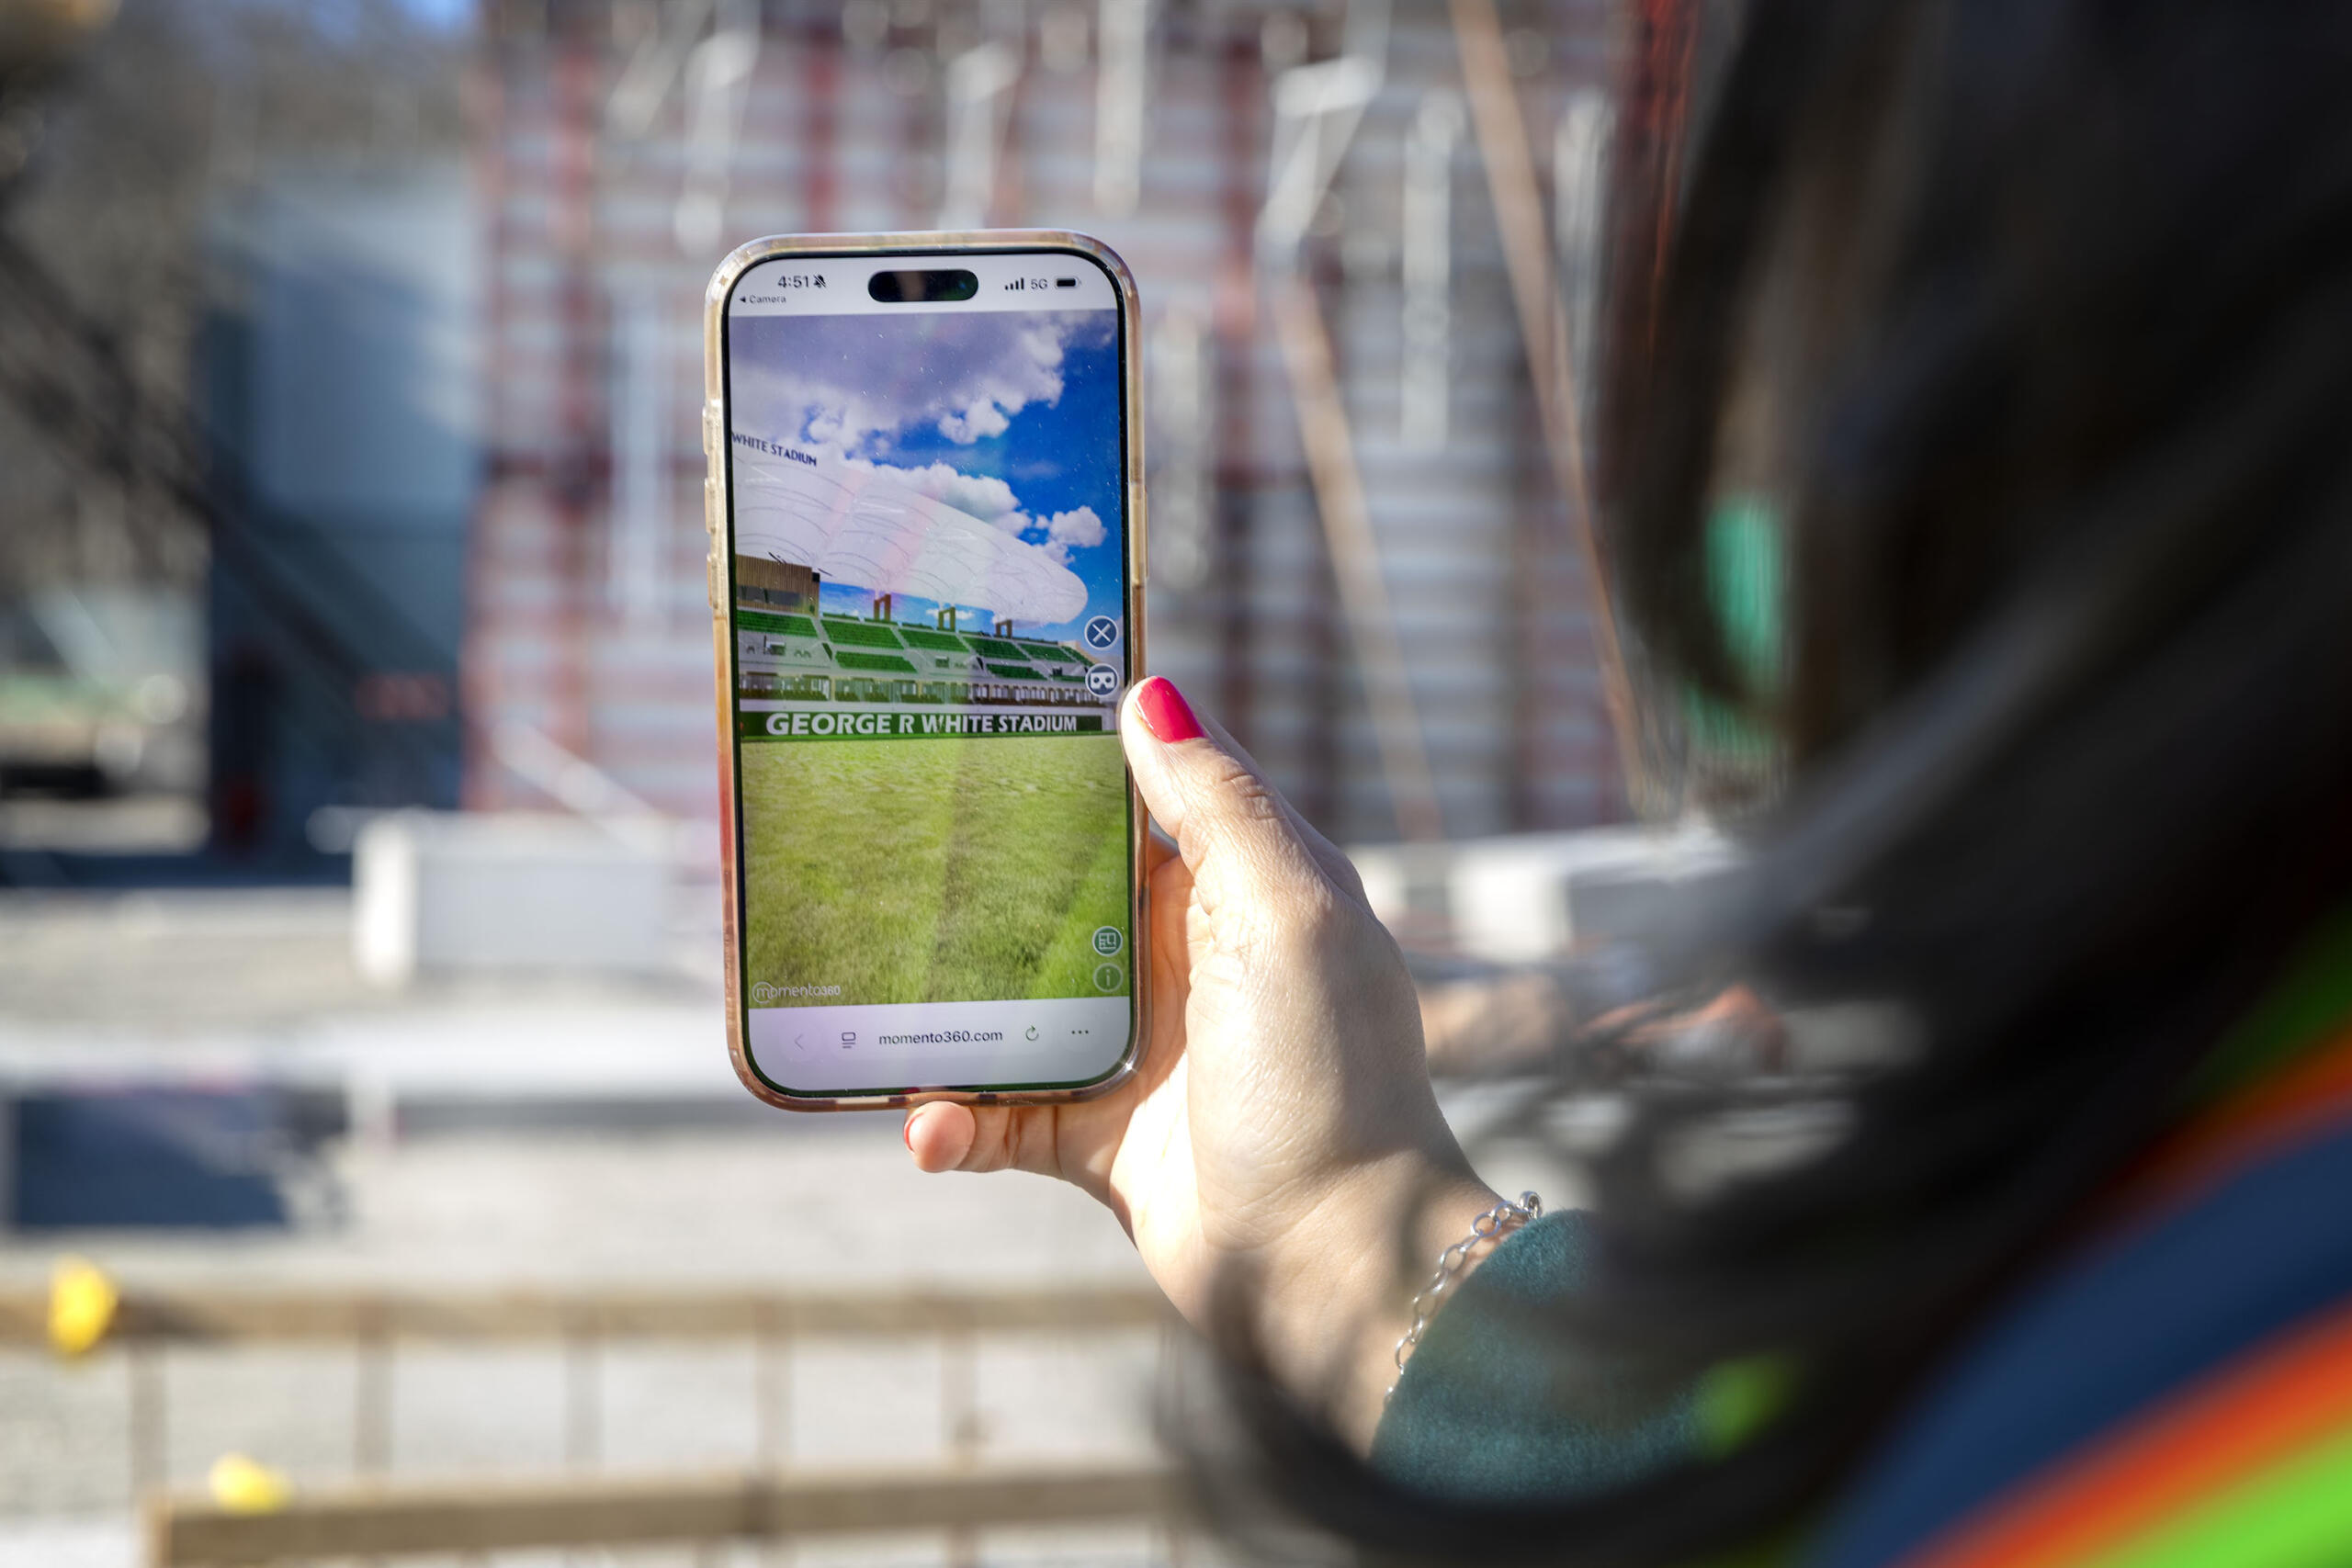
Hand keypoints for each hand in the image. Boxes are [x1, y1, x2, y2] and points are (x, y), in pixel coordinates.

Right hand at [904, 677, 1498, 1444]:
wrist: (1333, 1263)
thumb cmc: (1330, 1077)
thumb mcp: (1287, 915)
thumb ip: (1220, 805)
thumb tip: (1148, 690)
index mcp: (1234, 890)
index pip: (1140, 794)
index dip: (1065, 752)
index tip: (968, 706)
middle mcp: (1181, 961)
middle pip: (1052, 893)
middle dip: (969, 872)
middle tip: (870, 835)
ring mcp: (1134, 1050)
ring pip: (1006, 1001)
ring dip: (938, 1006)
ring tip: (868, 996)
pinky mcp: (1097, 1138)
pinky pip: (998, 1113)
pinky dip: (952, 1119)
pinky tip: (924, 1122)